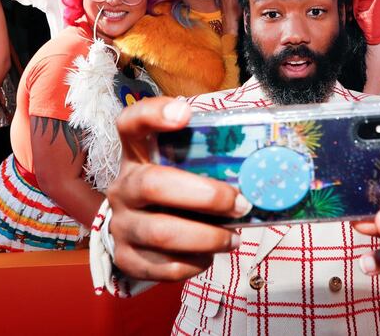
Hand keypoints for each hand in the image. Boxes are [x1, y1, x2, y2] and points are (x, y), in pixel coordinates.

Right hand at [108, 97, 249, 281]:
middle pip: (153, 185)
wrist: (139, 231)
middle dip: (205, 196)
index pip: (131, 124)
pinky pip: (163, 266)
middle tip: (240, 203)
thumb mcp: (182, 168)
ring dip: (208, 237)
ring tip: (234, 237)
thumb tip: (259, 162)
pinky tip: (209, 254)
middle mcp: (124, 186)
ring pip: (162, 232)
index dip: (153, 114)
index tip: (185, 113)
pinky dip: (195, 262)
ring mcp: (121, 224)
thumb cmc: (174, 190)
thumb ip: (205, 158)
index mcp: (137, 154)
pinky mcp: (126, 258)